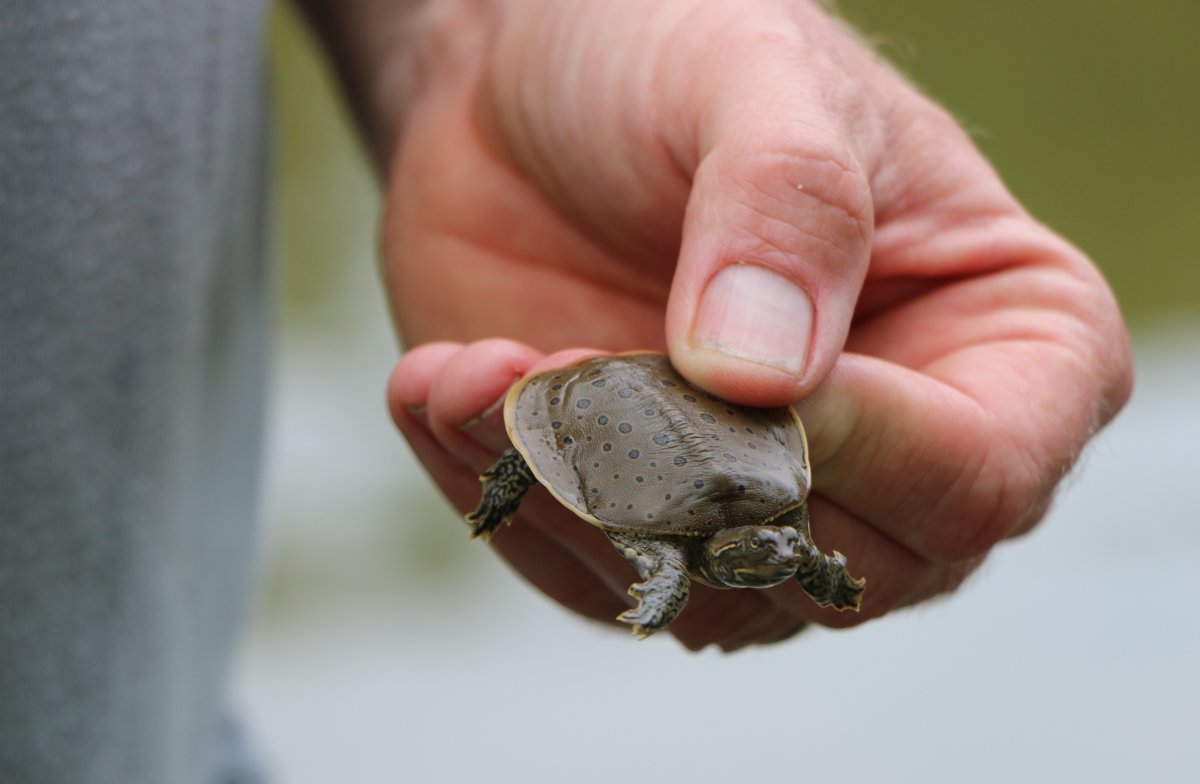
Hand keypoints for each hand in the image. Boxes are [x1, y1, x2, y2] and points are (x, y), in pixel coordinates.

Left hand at [370, 0, 1131, 649]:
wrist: (526, 89)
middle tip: (556, 359)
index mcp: (1004, 342)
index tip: (710, 362)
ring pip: (699, 593)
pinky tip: (447, 389)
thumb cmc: (671, 50)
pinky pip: (591, 573)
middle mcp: (902, 452)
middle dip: (673, 472)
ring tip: (476, 371)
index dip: (851, 444)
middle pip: (837, 563)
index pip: (978, 473)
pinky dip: (501, 499)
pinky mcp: (653, 518)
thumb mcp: (749, 73)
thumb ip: (785, 203)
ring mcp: (773, 499)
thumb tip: (766, 381)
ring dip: (564, 493)